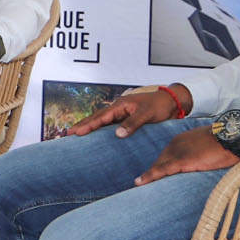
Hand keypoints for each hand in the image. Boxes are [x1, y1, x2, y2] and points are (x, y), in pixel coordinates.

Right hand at [69, 85, 188, 137]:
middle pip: (96, 118)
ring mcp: (121, 115)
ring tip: (76, 135)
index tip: (76, 133)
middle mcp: (118, 109)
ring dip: (89, 128)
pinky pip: (110, 126)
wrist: (172, 103)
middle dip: (82, 125)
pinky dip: (100, 131)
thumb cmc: (160, 105)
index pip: (100, 117)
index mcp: (120, 105)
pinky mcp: (127, 120)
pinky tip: (96, 137)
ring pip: (101, 122)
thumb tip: (117, 134)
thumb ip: (132, 123)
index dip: (87, 125)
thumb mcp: (147, 114)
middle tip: (68, 134)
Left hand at [135, 126, 237, 184]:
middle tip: (140, 184)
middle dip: (151, 172)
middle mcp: (174, 145)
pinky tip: (139, 182)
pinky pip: (161, 170)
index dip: (157, 166)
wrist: (232, 135)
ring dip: (147, 177)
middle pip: (158, 161)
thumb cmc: (225, 142)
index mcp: (180, 141)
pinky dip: (149, 176)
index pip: (165, 156)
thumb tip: (200, 163)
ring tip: (137, 186)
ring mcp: (177, 152)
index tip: (151, 175)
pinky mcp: (181, 160)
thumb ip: (199, 153)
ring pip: (157, 166)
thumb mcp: (208, 146)